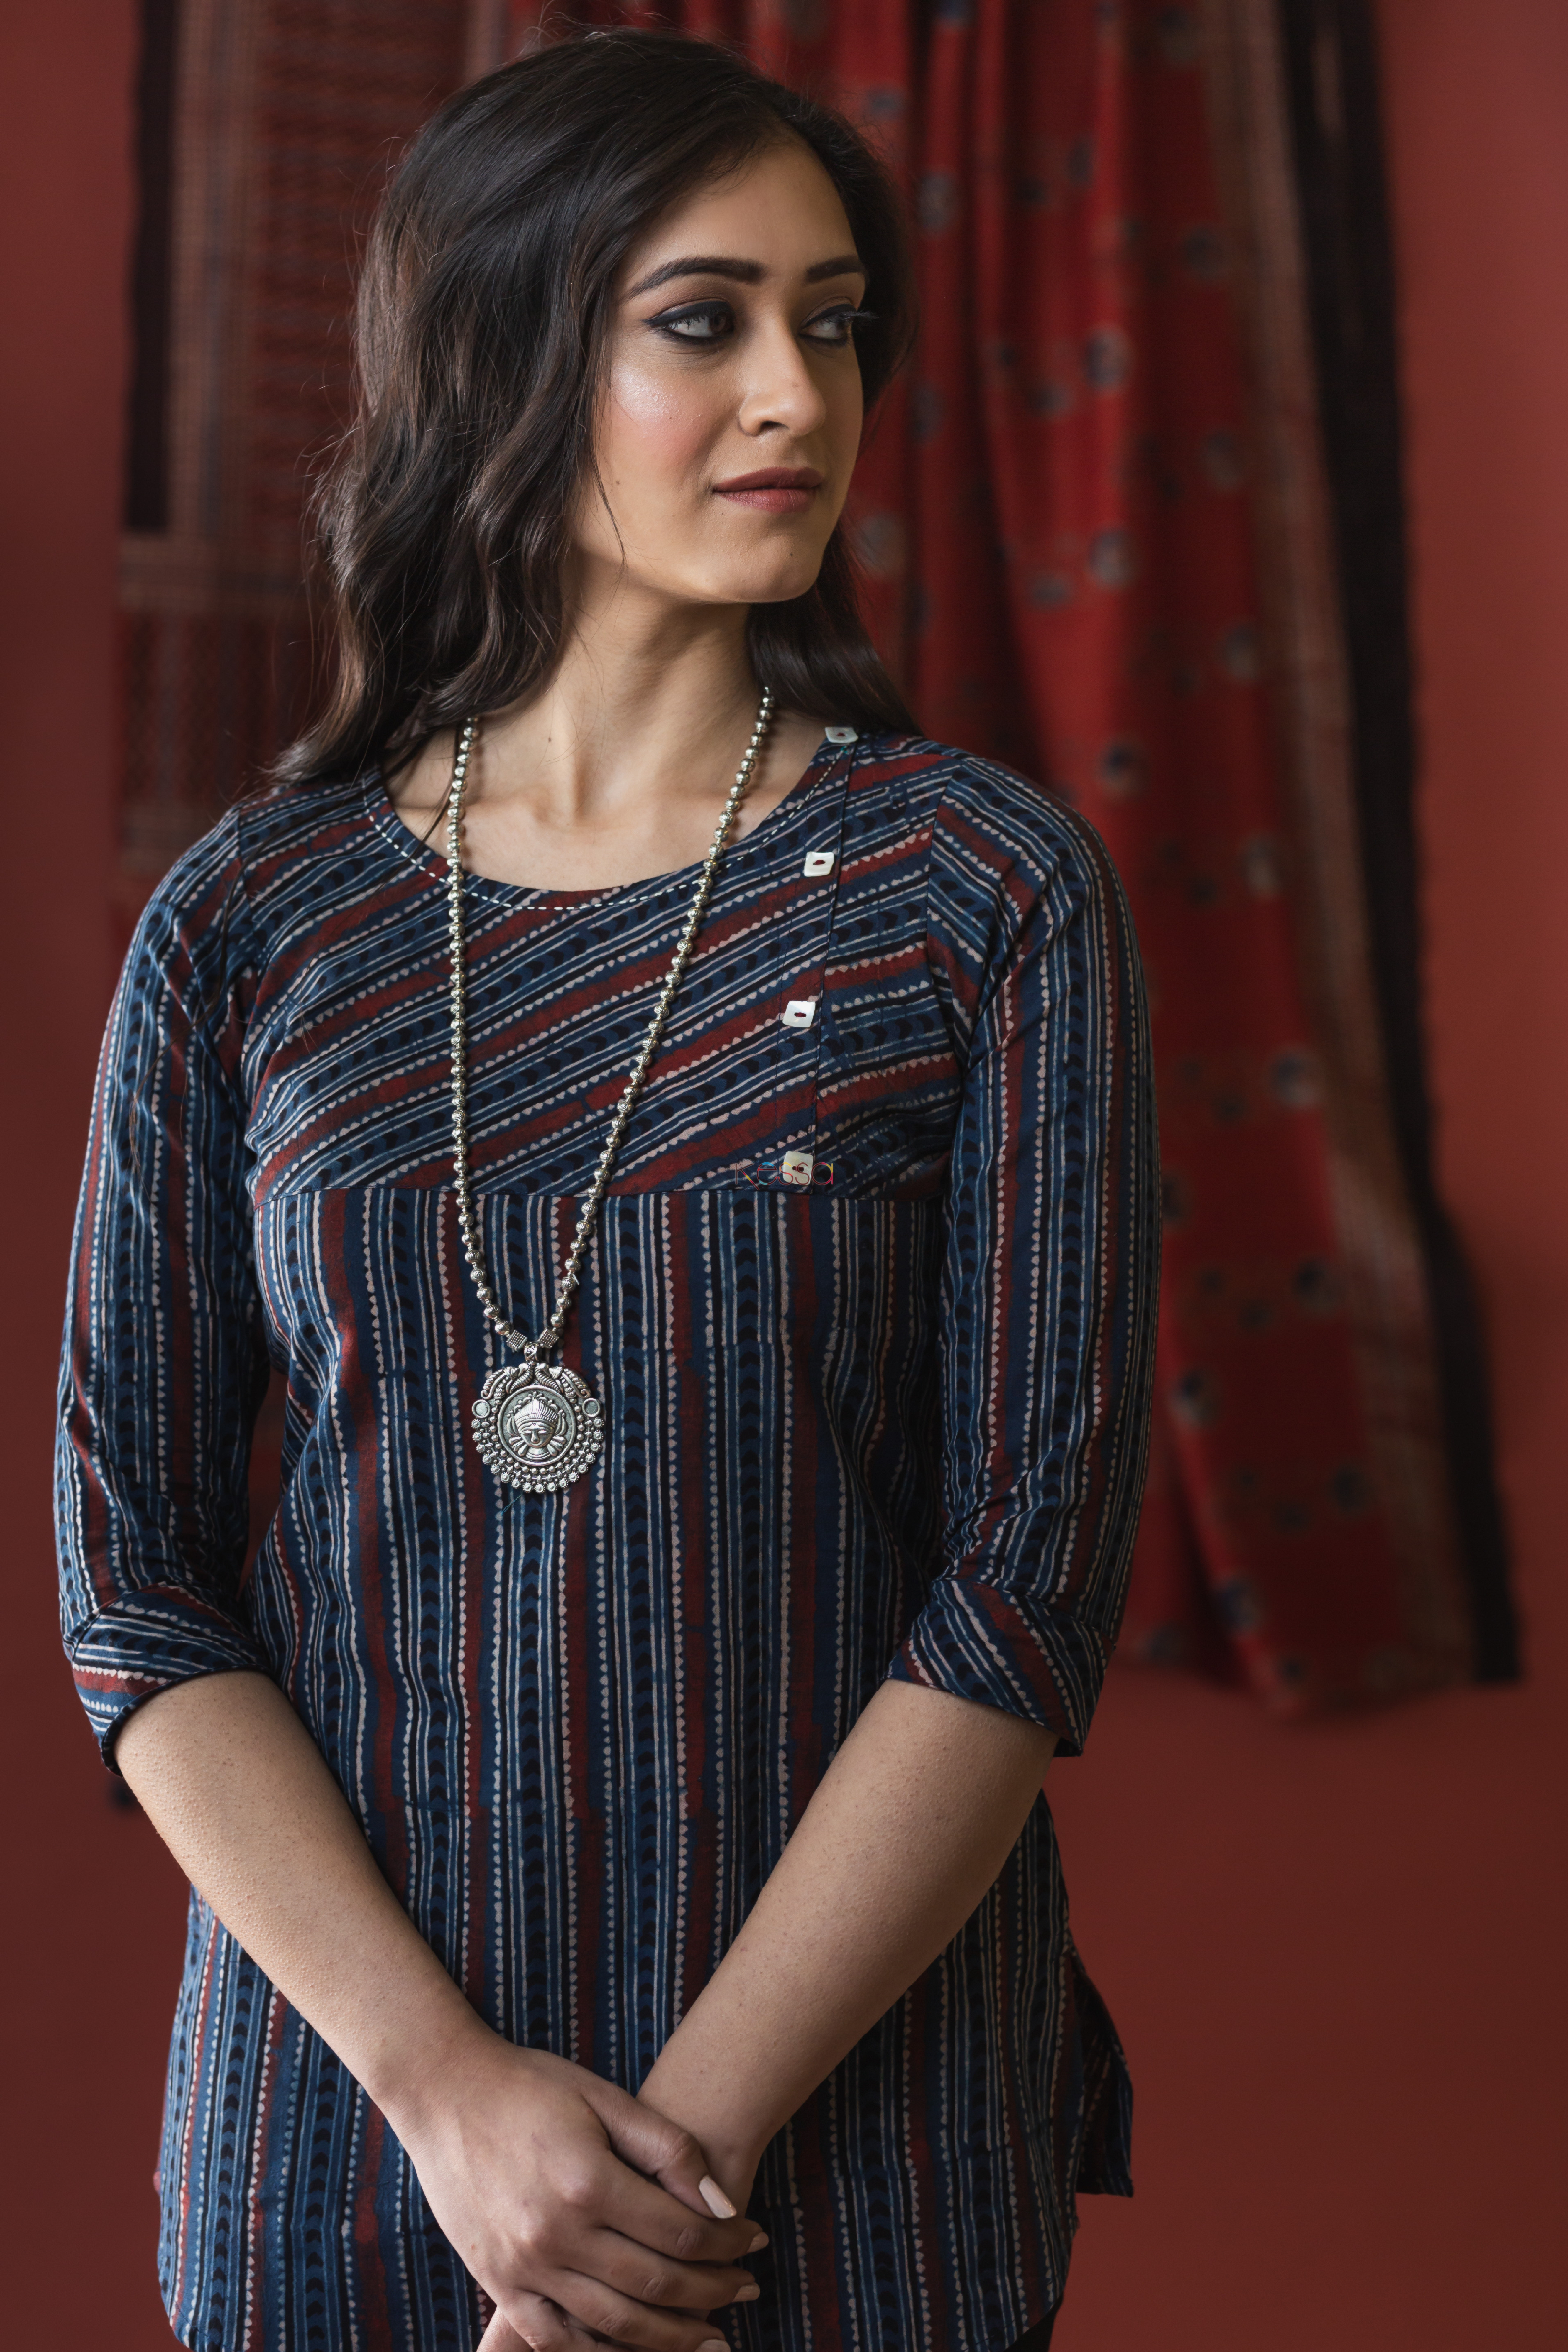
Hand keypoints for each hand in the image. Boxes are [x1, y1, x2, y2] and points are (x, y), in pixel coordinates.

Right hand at [394, 2026, 763, 2350]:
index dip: (729, 2243)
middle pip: (657, 2286)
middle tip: (749, 2288)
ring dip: (672, 2338)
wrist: (445, 2091)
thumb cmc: (532, 2085)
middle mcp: (555, 2235)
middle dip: (715, 2292)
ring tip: (712, 2337)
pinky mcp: (498, 2285)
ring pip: (614, 2327)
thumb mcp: (605, 2097)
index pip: (681, 2233)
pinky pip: (556, 2341)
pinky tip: (637, 2351)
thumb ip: (668, 2149)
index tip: (756, 2240)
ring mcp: (523, 2268)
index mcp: (588, 2182)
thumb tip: (722, 2205)